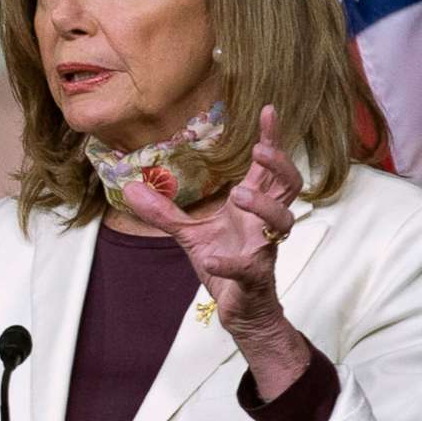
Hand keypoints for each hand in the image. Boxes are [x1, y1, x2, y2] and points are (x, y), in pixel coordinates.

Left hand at [120, 102, 314, 398]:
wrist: (240, 309)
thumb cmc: (224, 263)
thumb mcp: (189, 234)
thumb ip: (164, 212)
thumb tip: (132, 188)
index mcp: (253, 207)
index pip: (268, 168)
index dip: (272, 140)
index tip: (268, 111)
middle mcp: (265, 223)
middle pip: (289, 186)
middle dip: (280, 165)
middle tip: (259, 150)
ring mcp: (264, 249)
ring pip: (281, 221)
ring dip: (263, 204)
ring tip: (238, 193)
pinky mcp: (255, 277)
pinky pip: (249, 267)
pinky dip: (230, 262)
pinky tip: (212, 258)